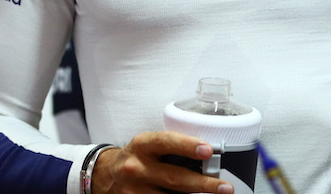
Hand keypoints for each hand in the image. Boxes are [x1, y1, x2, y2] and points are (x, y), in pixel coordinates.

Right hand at [92, 131, 232, 193]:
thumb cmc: (136, 157)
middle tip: (225, 187)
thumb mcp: (148, 146)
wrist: (105, 175)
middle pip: (174, 178)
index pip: (166, 142)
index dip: (187, 146)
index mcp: (142, 145)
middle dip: (203, 183)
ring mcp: (134, 191)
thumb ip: (171, 149)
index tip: (208, 150)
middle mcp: (137, 168)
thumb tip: (207, 157)